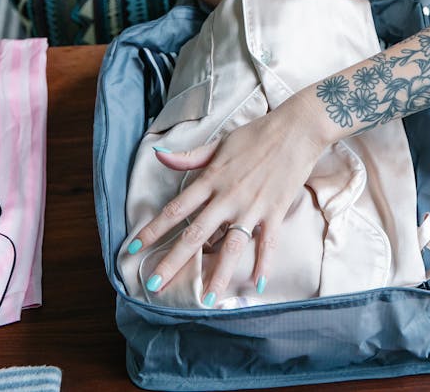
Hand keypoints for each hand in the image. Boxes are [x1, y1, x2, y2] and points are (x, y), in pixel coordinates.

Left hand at [127, 96, 325, 305]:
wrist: (296, 129)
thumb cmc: (256, 134)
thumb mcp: (219, 142)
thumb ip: (190, 156)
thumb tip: (159, 155)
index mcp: (211, 179)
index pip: (176, 208)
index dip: (153, 229)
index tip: (134, 247)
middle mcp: (228, 196)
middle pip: (196, 234)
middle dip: (174, 260)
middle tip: (155, 283)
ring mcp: (252, 206)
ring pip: (231, 246)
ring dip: (218, 275)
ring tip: (206, 300)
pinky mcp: (275, 212)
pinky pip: (267, 243)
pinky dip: (263, 264)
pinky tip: (256, 284)